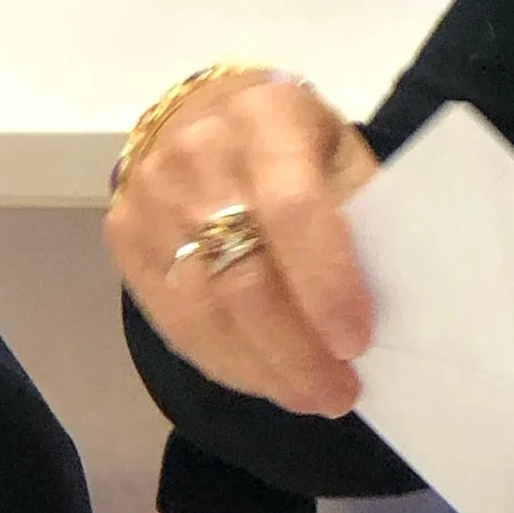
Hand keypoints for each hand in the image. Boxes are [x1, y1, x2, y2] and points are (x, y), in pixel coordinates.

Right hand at [104, 71, 380, 415]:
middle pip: (241, 275)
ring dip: (261, 368)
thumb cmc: (297, 143)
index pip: (292, 209)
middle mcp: (196, 154)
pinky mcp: (124, 236)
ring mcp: (149, 197)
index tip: (357, 342)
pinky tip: (263, 378)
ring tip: (309, 397)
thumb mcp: (343, 155)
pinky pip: (172, 319)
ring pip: (202, 309)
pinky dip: (224, 361)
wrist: (206, 116)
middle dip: (295, 350)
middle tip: (339, 394)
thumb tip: (390, 309)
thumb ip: (362, 218)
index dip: (325, 283)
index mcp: (266, 117)